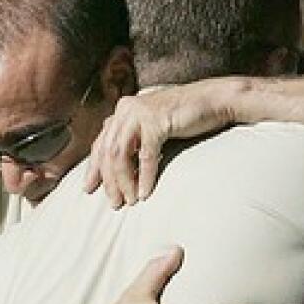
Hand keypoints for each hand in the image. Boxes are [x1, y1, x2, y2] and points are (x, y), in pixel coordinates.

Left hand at [86, 85, 234, 207]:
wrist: (215, 101)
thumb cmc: (185, 117)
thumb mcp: (152, 128)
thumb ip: (134, 140)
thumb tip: (119, 169)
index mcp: (123, 111)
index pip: (100, 143)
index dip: (93, 168)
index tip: (88, 189)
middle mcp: (126, 109)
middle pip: (107, 151)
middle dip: (108, 181)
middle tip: (113, 203)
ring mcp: (140, 113)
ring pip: (121, 154)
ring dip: (124, 181)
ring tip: (128, 201)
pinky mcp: (157, 121)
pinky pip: (146, 156)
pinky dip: (144, 177)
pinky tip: (145, 193)